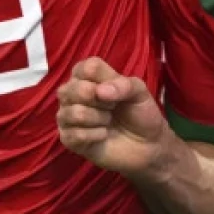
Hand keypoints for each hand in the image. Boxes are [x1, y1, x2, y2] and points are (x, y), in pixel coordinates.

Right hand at [56, 57, 177, 181]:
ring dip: (97, 118)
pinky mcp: (68, 139)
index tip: (115, 91)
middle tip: (113, 107)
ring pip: (72, 112)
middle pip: (72, 89)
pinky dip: (94, 135)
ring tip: (108, 121)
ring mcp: (67, 116)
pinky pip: (73, 134)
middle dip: (99, 101)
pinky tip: (103, 135)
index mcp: (88, 76)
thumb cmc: (140, 112)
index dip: (104, 80)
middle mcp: (72, 93)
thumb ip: (124, 85)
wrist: (146, 144)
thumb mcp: (140, 92)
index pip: (85, 68)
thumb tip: (100, 91)